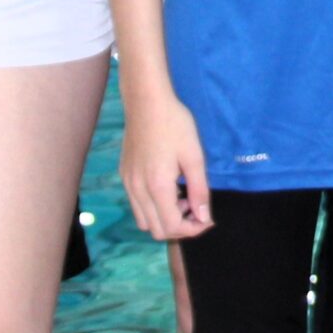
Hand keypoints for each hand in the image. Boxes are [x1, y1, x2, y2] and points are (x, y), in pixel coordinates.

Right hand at [120, 81, 213, 240]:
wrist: (147, 102)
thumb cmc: (175, 124)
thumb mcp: (194, 156)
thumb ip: (199, 190)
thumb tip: (204, 217)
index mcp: (157, 186)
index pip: (172, 227)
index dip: (192, 230)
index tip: (208, 220)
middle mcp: (138, 190)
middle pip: (156, 230)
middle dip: (180, 227)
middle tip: (197, 208)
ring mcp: (128, 184)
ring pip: (144, 221)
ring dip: (165, 218)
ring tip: (183, 198)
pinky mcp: (124, 176)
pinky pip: (137, 205)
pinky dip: (154, 207)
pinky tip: (168, 187)